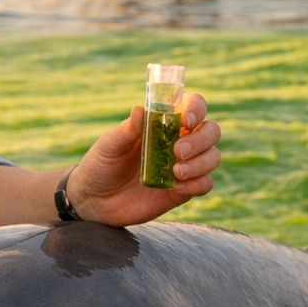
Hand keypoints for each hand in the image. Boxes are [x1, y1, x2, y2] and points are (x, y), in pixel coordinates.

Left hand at [69, 92, 220, 226]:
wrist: (94, 200)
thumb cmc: (101, 164)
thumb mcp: (109, 145)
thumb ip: (127, 130)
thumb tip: (141, 109)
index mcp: (163, 123)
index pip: (193, 106)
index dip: (196, 108)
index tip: (185, 120)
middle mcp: (179, 141)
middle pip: (211, 131)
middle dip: (201, 139)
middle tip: (177, 151)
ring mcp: (183, 166)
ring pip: (213, 157)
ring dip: (201, 162)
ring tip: (176, 171)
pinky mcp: (182, 190)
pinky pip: (205, 184)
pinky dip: (198, 183)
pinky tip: (177, 186)